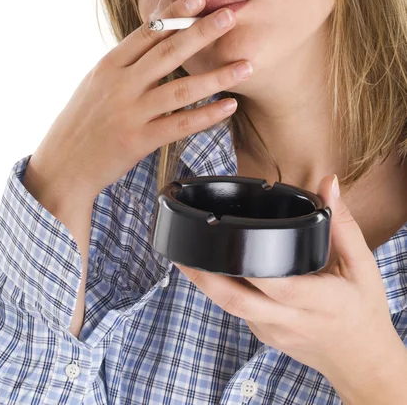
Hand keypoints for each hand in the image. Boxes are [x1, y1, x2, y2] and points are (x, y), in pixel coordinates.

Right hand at [26, 0, 252, 201]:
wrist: (62, 165)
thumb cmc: (82, 122)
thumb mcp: (96, 84)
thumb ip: (125, 64)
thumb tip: (154, 43)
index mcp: (109, 66)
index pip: (147, 32)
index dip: (175, 14)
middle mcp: (121, 85)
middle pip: (167, 52)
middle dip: (201, 32)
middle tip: (230, 17)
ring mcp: (130, 113)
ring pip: (181, 89)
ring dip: (217, 76)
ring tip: (245, 65)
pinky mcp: (139, 140)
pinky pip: (180, 125)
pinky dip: (207, 115)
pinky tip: (229, 106)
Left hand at [173, 175, 402, 382]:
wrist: (361, 362)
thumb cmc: (363, 311)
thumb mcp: (363, 267)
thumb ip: (342, 225)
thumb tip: (329, 184)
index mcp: (319, 302)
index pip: (278, 284)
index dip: (247, 264)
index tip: (222, 238)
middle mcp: (290, 320)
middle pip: (238, 300)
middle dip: (204, 277)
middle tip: (181, 251)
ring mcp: (273, 332)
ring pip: (232, 308)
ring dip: (206, 284)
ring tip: (186, 255)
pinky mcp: (264, 336)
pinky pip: (238, 311)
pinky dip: (222, 291)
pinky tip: (212, 270)